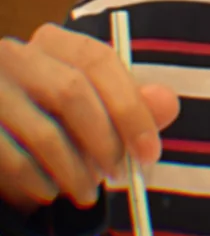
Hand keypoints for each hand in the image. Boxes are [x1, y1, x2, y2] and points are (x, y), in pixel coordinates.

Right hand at [0, 24, 179, 215]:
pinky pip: (15, 160)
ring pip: (44, 133)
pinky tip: (50, 191)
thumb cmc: (53, 123)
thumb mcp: (95, 112)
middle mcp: (15, 55)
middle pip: (72, 92)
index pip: (98, 60)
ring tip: (86, 192)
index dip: (130, 107)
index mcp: (52, 42)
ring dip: (75, 172)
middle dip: (105, 141)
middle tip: (119, 174)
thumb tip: (166, 102)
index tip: (150, 151)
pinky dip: (40, 183)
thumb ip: (132, 106)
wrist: (0, 142)